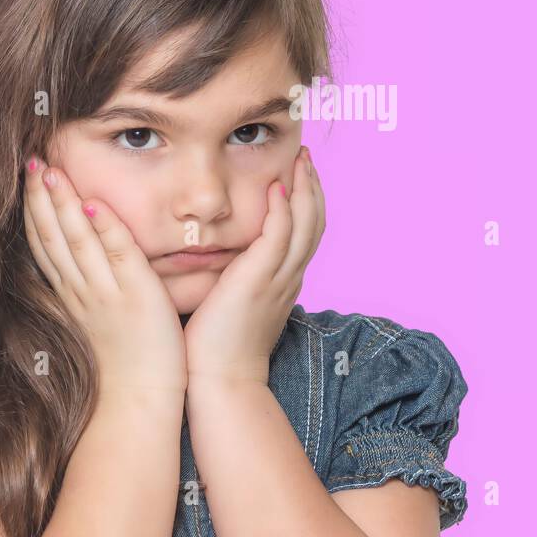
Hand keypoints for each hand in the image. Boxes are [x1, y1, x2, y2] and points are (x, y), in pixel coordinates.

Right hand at [22, 156, 188, 393]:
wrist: (138, 404)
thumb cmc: (124, 365)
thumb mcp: (94, 323)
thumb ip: (86, 291)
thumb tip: (80, 264)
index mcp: (70, 295)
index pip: (44, 243)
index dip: (34, 209)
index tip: (27, 177)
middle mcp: (81, 290)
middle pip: (51, 236)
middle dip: (38, 197)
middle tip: (29, 160)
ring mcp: (104, 292)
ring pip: (75, 240)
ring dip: (62, 203)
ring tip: (50, 170)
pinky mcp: (134, 295)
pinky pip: (117, 254)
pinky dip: (104, 228)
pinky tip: (93, 203)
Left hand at [183, 145, 324, 384]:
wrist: (223, 380)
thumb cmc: (220, 348)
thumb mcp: (238, 305)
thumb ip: (241, 279)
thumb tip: (229, 262)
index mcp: (286, 281)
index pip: (307, 231)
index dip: (308, 200)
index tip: (300, 173)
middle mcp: (290, 277)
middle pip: (315, 221)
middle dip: (313, 185)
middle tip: (306, 155)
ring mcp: (279, 278)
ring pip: (305, 224)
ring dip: (304, 187)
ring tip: (300, 160)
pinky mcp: (259, 280)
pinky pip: (279, 237)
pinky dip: (282, 210)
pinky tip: (275, 188)